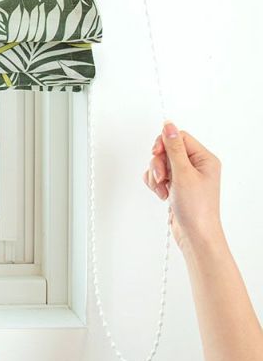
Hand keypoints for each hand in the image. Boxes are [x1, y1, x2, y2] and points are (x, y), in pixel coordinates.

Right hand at [144, 122, 222, 254]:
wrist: (195, 235)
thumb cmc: (196, 209)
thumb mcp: (183, 173)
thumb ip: (174, 148)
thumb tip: (169, 125)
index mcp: (204, 159)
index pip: (179, 137)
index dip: (164, 144)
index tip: (157, 154)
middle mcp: (196, 166)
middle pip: (167, 150)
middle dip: (159, 164)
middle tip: (162, 177)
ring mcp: (185, 176)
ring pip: (160, 163)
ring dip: (156, 175)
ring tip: (163, 189)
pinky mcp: (175, 186)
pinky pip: (157, 176)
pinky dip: (155, 184)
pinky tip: (162, 194)